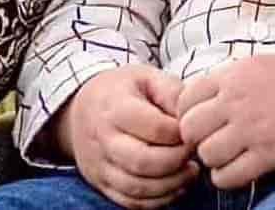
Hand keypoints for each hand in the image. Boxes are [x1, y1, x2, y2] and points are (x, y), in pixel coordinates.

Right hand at [57, 64, 196, 209]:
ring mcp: (100, 165)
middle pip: (143, 161)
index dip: (182, 133)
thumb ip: (172, 92)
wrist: (80, 109)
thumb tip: (192, 116)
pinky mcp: (101, 183)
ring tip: (190, 171)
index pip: (155, 128)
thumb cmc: (121, 90)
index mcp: (116, 108)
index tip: (195, 130)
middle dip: (177, 161)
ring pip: (136, 187)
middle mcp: (104, 140)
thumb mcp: (147, 76)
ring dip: (170, 184)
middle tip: (194, 153)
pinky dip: (157, 200)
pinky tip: (175, 186)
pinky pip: (129, 202)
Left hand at [176, 54, 274, 188]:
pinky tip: (239, 167)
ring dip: (213, 159)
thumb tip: (189, 105)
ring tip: (229, 154)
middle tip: (213, 139)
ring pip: (206, 154)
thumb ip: (223, 82)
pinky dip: (227, 177)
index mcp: (234, 75)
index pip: (185, 100)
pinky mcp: (268, 154)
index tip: (204, 120)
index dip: (189, 114)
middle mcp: (239, 101)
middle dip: (197, 138)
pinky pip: (227, 176)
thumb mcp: (255, 65)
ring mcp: (253, 128)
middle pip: (189, 129)